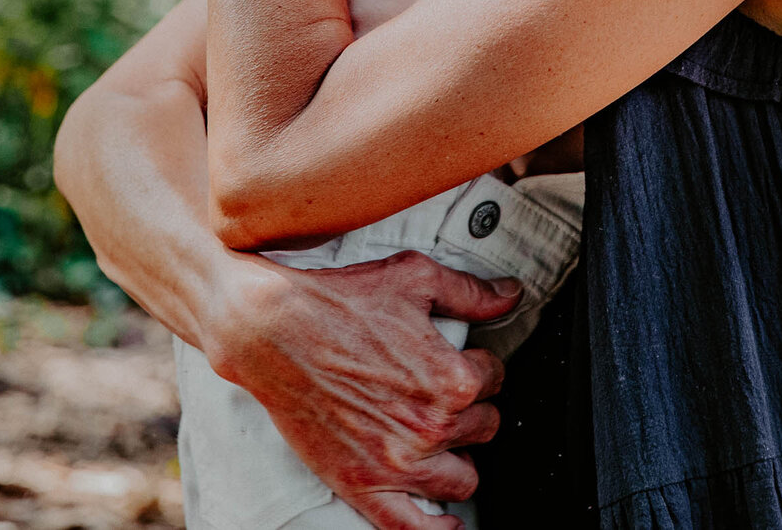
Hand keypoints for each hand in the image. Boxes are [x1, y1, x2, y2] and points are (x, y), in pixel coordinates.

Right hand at [202, 251, 519, 529]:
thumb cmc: (338, 302)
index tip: (463, 359)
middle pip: (485, 427)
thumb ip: (470, 292)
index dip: (480, 364)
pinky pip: (413, 528)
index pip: (496, 379)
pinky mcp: (363, 484)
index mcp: (451, 379)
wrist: (273, 329)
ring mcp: (398, 463)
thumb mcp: (414, 278)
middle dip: (470, 408)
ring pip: (464, 478)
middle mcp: (431, 426)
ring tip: (438, 436)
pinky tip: (446, 523)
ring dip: (457, 457)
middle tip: (442, 392)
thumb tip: (509, 296)